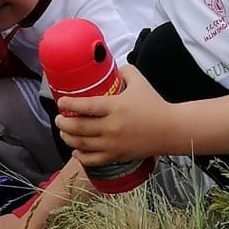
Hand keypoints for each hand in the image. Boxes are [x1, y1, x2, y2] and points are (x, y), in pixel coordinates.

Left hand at [55, 64, 171, 168]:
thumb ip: (125, 71)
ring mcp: (113, 144)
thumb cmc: (154, 104)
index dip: (69, 105)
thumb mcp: (140, 81)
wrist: (170, 130)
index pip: (85, 107)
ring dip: (68, 138)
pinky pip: (92, 160)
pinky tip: (76, 150)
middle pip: (79, 128)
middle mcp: (111, 127)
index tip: (61, 103)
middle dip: (63, 124)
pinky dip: (80, 156)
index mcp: (115, 107)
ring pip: (82, 144)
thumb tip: (112, 68)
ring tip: (64, 132)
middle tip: (59, 119)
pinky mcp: (117, 156)